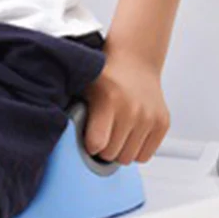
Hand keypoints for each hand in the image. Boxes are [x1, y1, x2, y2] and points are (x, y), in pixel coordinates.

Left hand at [80, 46, 171, 164]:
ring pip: (130, 158)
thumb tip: (55, 130)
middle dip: (103, 150)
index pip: (97, 144)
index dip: (88, 146)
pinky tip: (128, 135)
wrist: (135, 59)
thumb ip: (72, 108)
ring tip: (113, 135)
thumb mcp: (82, 86)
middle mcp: (132, 111)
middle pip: (113, 155)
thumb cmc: (104, 74)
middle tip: (100, 137)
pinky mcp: (163, 123)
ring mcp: (149, 118)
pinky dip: (135, 150)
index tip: (87, 139)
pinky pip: (146, 155)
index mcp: (108, 101)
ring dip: (119, 151)